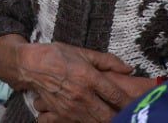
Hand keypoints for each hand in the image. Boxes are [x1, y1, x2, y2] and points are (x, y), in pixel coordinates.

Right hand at [18, 42, 133, 122]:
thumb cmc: (57, 56)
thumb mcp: (83, 52)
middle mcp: (82, 95)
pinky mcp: (63, 115)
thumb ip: (108, 61)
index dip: (129, 103)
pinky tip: (97, 119)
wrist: (30, 66)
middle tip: (130, 116)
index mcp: (89, 77)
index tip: (138, 105)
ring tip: (117, 118)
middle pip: (108, 115)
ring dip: (108, 121)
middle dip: (121, 118)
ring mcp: (72, 108)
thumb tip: (129, 68)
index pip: (115, 96)